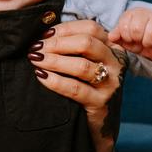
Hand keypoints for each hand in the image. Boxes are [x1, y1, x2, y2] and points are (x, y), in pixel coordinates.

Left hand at [32, 17, 122, 141]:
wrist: (98, 122)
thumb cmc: (86, 87)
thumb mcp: (85, 63)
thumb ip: (73, 47)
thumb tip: (44, 34)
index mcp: (112, 48)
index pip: (90, 28)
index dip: (65, 29)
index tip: (43, 35)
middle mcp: (115, 64)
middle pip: (86, 43)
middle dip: (57, 44)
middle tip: (36, 49)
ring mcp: (111, 84)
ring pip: (81, 66)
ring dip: (54, 61)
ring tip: (36, 60)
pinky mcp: (100, 103)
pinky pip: (75, 89)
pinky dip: (55, 81)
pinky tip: (41, 77)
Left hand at [109, 6, 151, 66]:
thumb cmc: (138, 40)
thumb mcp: (125, 39)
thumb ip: (117, 36)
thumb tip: (111, 36)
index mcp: (131, 14)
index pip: (124, 25)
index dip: (126, 36)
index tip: (130, 38)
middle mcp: (144, 12)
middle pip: (137, 29)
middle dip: (137, 40)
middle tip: (139, 41)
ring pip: (151, 33)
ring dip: (148, 43)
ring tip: (148, 43)